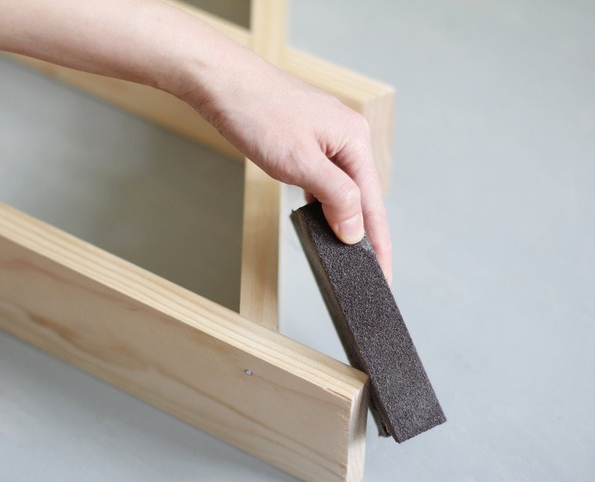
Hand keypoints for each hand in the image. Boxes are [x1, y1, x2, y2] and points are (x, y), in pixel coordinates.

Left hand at [185, 51, 392, 282]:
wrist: (222, 83)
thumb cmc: (258, 113)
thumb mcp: (301, 162)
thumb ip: (335, 197)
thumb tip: (356, 230)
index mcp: (354, 139)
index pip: (373, 202)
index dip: (379, 242)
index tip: (384, 272)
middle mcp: (346, 136)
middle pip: (362, 195)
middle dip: (364, 233)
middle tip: (367, 270)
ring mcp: (325, 136)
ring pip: (340, 186)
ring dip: (341, 217)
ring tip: (345, 251)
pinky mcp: (305, 139)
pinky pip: (322, 176)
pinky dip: (321, 199)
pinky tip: (317, 216)